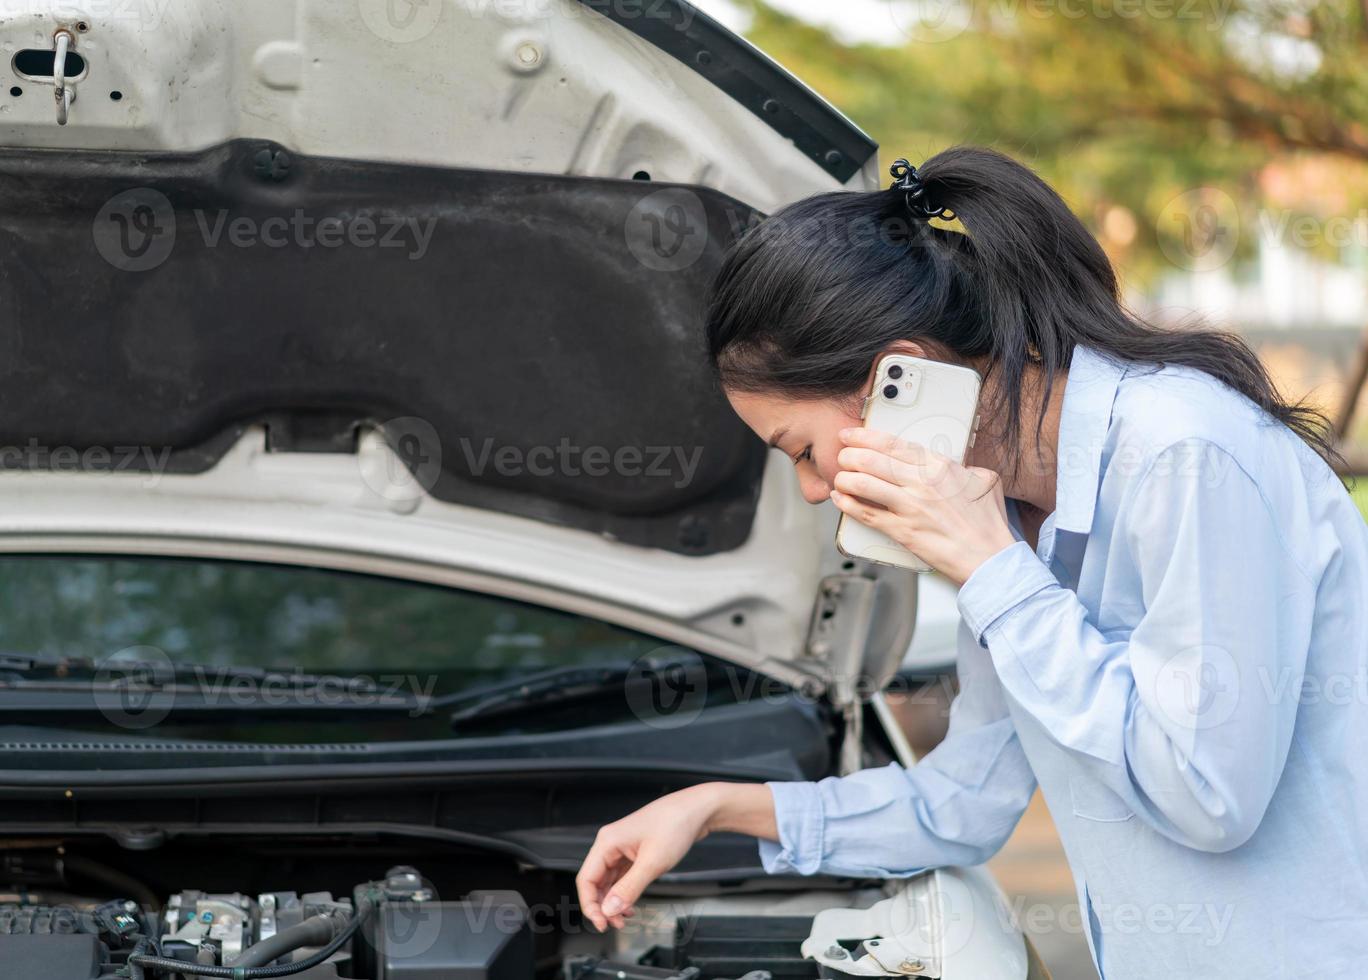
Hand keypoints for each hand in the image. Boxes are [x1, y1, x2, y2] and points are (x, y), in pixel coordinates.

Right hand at [575, 783, 775, 930]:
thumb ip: (629, 888)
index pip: (586, 879)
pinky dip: (624, 892)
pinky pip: (622, 876)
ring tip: (625, 917)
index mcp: (608, 842)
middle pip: (595, 881)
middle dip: (603, 906)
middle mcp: (611, 844)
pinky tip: (632, 904)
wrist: (697, 809)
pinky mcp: (635, 851)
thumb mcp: (652, 862)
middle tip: (615, 924)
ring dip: (614, 901)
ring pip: (609, 881)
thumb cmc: (675, 824)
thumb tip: (609, 909)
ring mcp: (623, 847)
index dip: (590, 905)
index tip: (602, 923)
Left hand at [831, 427, 1016, 586]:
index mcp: (939, 466)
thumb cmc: (988, 522)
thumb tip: (949, 464)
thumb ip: (961, 467)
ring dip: (845, 478)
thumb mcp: (984, 480)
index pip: (892, 444)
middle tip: (842, 456)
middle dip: (849, 455)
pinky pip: (866, 514)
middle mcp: (921, 483)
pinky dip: (847, 505)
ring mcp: (909, 507)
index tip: (850, 435)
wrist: (989, 558)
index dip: (865, 436)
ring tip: (840, 477)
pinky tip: (840, 499)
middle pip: (871, 460)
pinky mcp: (902, 531)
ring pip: (863, 484)